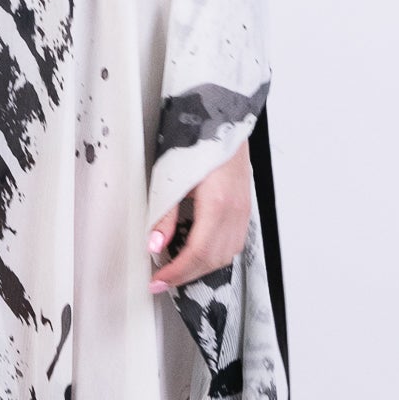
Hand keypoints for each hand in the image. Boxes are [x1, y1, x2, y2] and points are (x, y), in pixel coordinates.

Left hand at [149, 139, 252, 294]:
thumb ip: (165, 214)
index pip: (198, 253)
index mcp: (217, 203)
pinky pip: (233, 243)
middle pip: (213, 260)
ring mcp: (243, 211)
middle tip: (161, 281)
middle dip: (186, 276)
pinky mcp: (244, 209)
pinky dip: (214, 256)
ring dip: (201, 268)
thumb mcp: (172, 176)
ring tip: (176, 270)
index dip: (176, 272)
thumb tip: (154, 244)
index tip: (158, 280)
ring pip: (226, 255)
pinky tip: (197, 253)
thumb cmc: (198, 140)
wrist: (223, 118)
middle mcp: (235, 211)